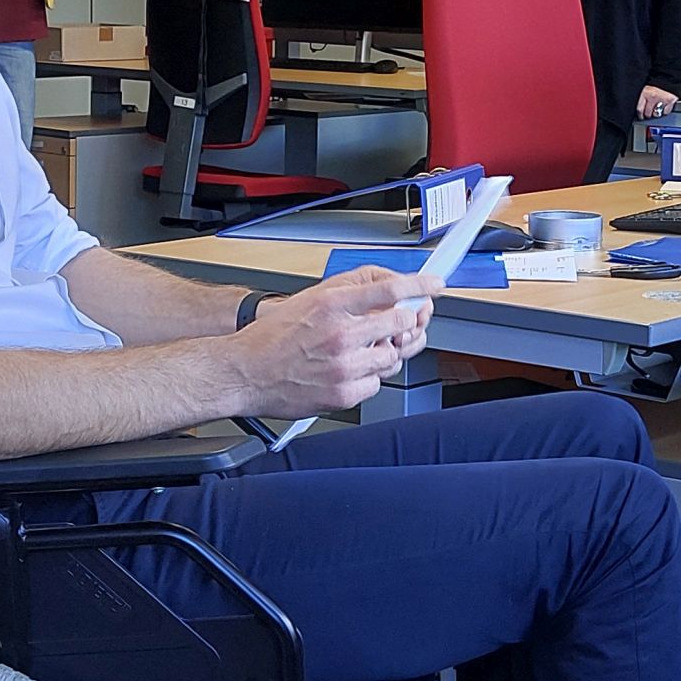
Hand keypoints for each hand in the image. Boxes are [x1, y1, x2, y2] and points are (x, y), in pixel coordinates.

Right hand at [235, 268, 431, 415]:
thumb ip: (353, 289)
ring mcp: (343, 367)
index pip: (389, 290)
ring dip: (384, 353)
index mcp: (332, 304)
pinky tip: (347, 370)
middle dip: (405, 324)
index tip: (435, 286)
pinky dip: (368, 377)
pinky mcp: (343, 394)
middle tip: (398, 324)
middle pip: (400, 325)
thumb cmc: (274, 337)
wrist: (246, 372)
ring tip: (359, 351)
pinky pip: (376, 384)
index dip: (420, 286)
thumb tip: (391, 288)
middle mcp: (340, 334)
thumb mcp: (311, 298)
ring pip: (392, 358)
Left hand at [636, 82, 679, 120]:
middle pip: (648, 113)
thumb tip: (638, 109)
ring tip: (656, 109)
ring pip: (656, 114)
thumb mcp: (645, 89)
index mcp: (644, 93)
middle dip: (648, 114)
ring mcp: (662, 99)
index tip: (641, 116)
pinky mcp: (670, 101)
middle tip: (649, 112)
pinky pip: (665, 112)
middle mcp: (653, 96)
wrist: (668, 76)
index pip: (639, 109)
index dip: (640, 115)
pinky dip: (664, 111)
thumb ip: (641, 98)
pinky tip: (663, 106)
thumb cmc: (655, 83)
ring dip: (656, 114)